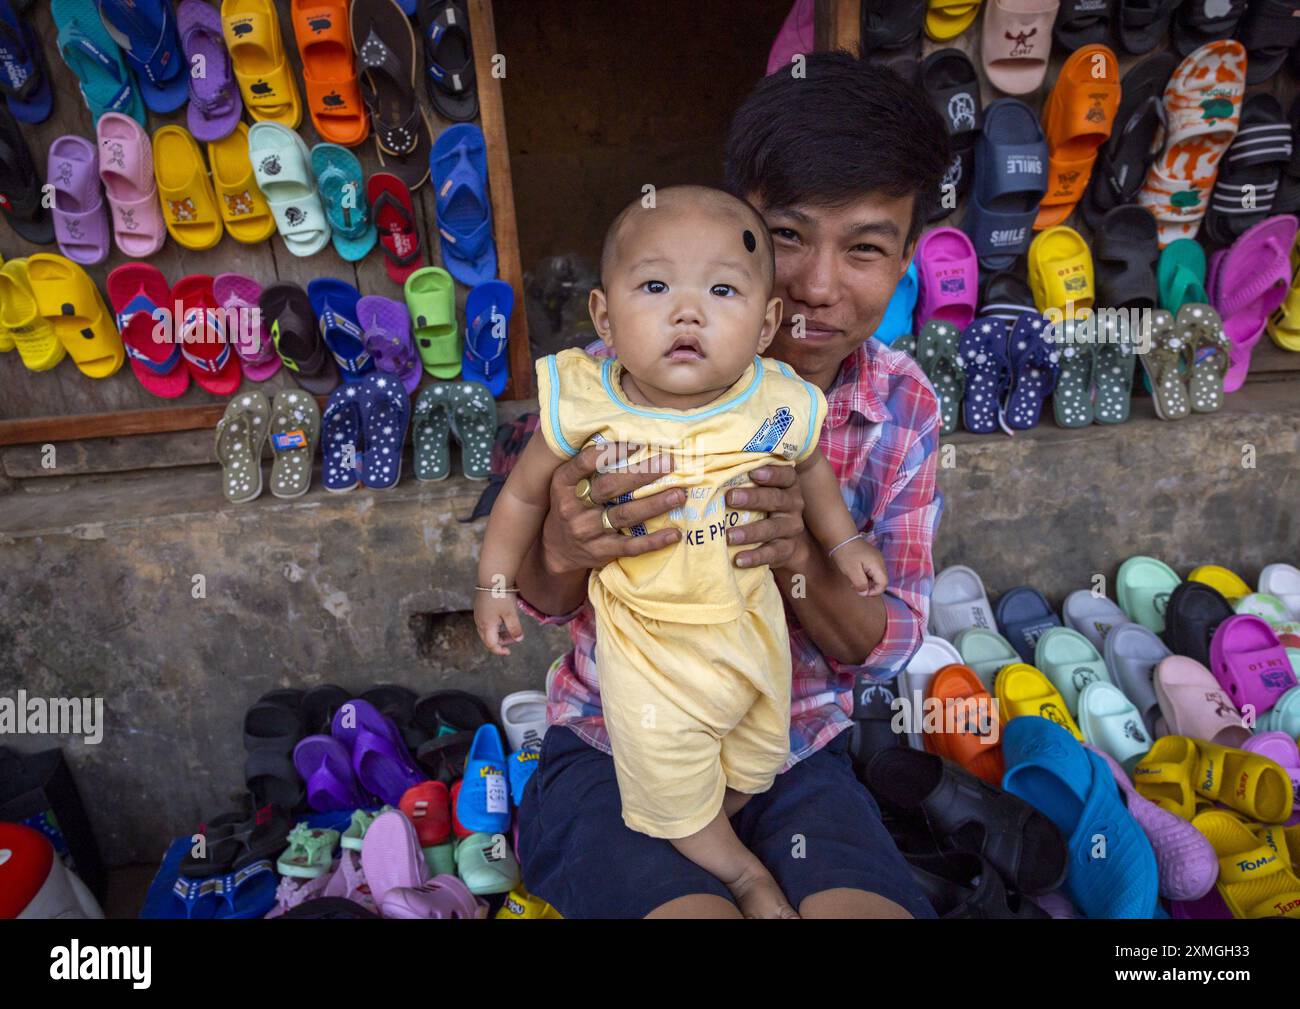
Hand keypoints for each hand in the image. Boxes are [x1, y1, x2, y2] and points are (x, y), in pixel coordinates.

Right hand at [474, 591, 524, 655]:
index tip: (508, 652)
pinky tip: (503, 619)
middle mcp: (479, 622)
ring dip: (498, 633)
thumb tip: (519, 639)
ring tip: (510, 629)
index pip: (491, 644)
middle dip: (500, 642)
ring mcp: (478, 614)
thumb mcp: (511, 613)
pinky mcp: (480, 608)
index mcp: (486, 625)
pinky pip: (486, 622)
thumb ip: (514, 628)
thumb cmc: (501, 595)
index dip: (499, 651)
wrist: (492, 577)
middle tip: (513, 639)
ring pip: (486, 630)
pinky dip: (495, 626)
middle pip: (487, 639)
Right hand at [538, 442, 683, 574]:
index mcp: (564, 483)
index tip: (640, 443)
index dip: (613, 451)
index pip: (587, 461)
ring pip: (625, 515)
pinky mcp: (600, 552)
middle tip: (670, 464)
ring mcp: (586, 531)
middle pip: (611, 486)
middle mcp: (572, 506)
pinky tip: (674, 534)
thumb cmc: (572, 505)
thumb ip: (591, 465)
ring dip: (655, 504)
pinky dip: (654, 541)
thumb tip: (632, 441)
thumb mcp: (569, 483)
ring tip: (679, 495)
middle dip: (643, 474)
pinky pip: (630, 546)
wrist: (557, 549)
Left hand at [724, 465, 807, 569]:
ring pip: (771, 528)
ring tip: (729, 536)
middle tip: (730, 497)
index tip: (752, 472)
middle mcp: (793, 504)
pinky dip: (755, 557)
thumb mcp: (758, 490)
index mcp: (787, 485)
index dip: (771, 473)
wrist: (784, 542)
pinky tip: (738, 559)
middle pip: (775, 499)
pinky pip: (771, 553)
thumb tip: (705, 469)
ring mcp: (791, 528)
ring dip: (749, 532)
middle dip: (753, 498)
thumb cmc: (762, 507)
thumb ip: (742, 480)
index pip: (785, 475)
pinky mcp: (786, 549)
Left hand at [831, 539, 888, 596]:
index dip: (874, 591)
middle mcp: (880, 561)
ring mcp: (876, 558)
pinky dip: (865, 576)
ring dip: (867, 582)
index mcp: (877, 565)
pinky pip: (872, 570)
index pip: (884, 583)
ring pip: (876, 576)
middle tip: (856, 587)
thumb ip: (860, 583)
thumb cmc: (846, 554)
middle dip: (870, 587)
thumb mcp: (851, 571)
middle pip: (881, 580)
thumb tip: (865, 593)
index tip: (861, 592)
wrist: (841, 537)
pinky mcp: (871, 557)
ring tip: (854, 581)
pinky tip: (856, 574)